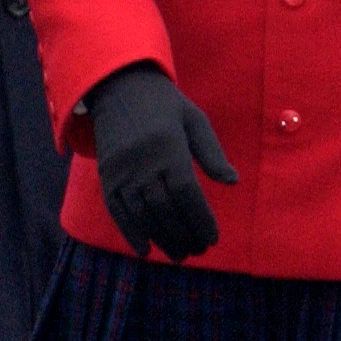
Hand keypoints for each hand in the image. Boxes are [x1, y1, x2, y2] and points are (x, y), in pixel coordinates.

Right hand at [86, 61, 235, 260]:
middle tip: (198, 250)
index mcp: (169, 146)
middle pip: (166, 208)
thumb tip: (232, 181)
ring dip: (162, 238)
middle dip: (184, 234)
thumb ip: (212, 153)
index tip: (212, 238)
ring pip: (143, 214)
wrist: (120, 87)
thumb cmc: (165, 106)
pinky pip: (117, 211)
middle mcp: (143, 161)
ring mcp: (122, 171)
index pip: (187, 193)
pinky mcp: (107, 176)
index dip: (200, 219)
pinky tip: (145, 249)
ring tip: (179, 254)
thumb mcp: (195, 120)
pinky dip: (131, 233)